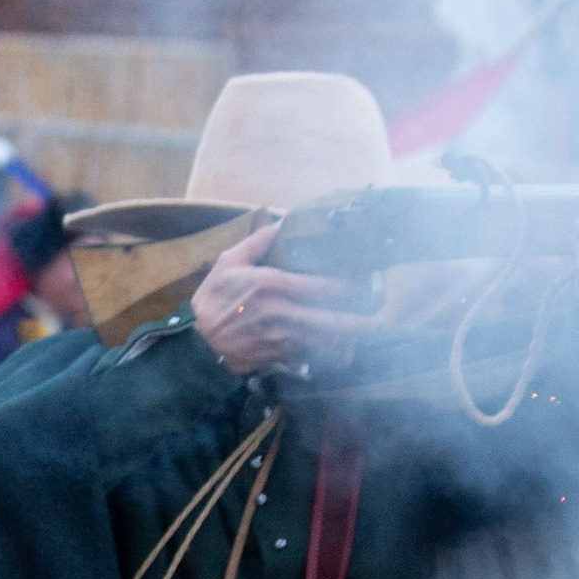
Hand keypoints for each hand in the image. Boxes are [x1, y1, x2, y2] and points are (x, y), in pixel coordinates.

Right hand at [190, 220, 371, 376]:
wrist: (197, 345)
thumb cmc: (212, 301)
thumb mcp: (228, 263)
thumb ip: (257, 242)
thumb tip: (281, 223)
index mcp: (272, 285)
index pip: (322, 286)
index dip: (348, 286)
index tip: (365, 282)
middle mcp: (282, 312)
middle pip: (332, 319)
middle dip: (360, 321)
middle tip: (382, 319)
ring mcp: (282, 337)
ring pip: (325, 339)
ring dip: (348, 338)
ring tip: (368, 334)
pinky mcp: (279, 354)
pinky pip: (308, 350)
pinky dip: (323, 348)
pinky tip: (337, 346)